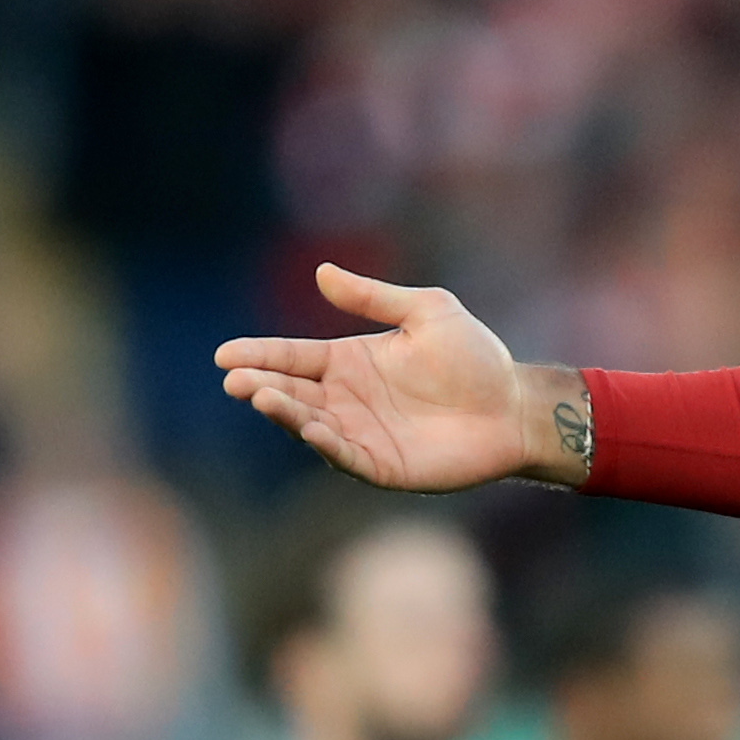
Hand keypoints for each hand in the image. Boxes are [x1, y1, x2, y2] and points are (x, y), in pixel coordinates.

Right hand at [216, 264, 575, 490]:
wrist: (515, 406)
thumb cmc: (476, 358)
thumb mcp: (426, 312)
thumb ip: (374, 298)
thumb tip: (322, 272)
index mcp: (350, 361)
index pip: (293, 357)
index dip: (259, 355)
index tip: (224, 355)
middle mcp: (347, 399)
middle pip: (292, 392)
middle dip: (261, 387)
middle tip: (236, 380)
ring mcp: (362, 434)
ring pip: (310, 425)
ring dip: (284, 413)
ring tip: (261, 397)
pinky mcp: (382, 466)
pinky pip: (345, 456)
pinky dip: (324, 443)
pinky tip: (309, 427)